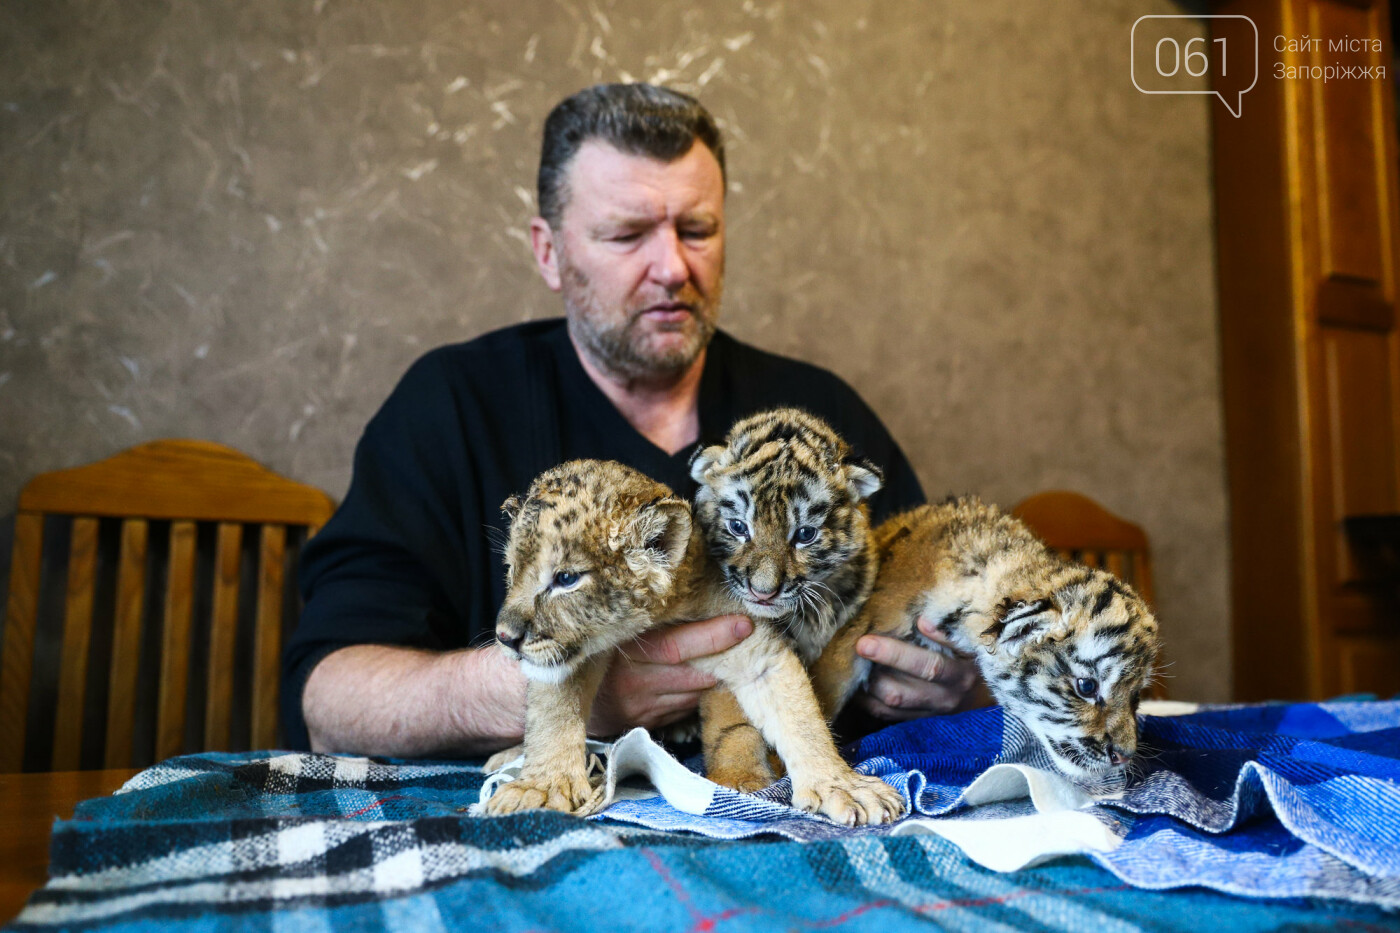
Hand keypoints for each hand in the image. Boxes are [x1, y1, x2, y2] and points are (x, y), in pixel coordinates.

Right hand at [587, 615, 752, 735]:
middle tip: (745, 644)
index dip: (712, 635)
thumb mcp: (615, 631)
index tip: (743, 624)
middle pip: (692, 673)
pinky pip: (683, 709)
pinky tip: (692, 682)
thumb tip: (698, 602)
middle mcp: (633, 681)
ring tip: (719, 660)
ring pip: (693, 694)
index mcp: (625, 649)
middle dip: (723, 661)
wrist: (563, 697)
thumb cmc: (597, 653)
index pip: (676, 644)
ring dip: (711, 679)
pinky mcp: (646, 723)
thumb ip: (648, 621)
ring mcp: (640, 706)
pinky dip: (694, 695)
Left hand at [851, 616, 985, 721]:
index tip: (866, 641)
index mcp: (960, 676)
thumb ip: (948, 632)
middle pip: (899, 692)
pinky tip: (857, 682)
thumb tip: (922, 621)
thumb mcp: (970, 643)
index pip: (926, 666)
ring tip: (850, 666)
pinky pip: (886, 716)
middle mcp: (945, 700)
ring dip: (865, 689)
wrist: (987, 695)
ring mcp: (930, 715)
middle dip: (869, 674)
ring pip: (888, 707)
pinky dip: (867, 700)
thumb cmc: (974, 658)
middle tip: (849, 654)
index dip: (895, 655)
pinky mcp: (919, 723)